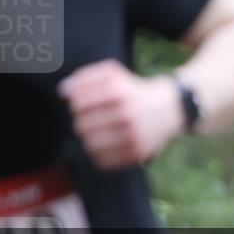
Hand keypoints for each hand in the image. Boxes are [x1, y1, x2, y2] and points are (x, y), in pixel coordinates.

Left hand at [58, 59, 182, 169]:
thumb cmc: (134, 89)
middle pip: (81, 125)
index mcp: (117, 91)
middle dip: (82, 122)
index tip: (84, 104)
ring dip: (89, 138)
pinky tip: (106, 144)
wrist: (171, 108)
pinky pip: (103, 160)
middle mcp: (126, 113)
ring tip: (98, 132)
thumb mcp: (113, 73)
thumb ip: (85, 77)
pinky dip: (99, 154)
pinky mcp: (138, 152)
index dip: (76, 104)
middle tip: (92, 119)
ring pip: (90, 144)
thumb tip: (62, 91)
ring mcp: (133, 134)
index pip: (78, 103)